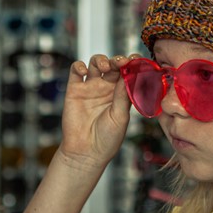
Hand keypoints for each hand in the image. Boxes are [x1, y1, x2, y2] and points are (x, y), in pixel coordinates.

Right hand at [57, 54, 135, 169]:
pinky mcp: (74, 90)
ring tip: (105, 67)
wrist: (86, 153)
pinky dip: (79, 66)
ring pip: (96, 63)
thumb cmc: (107, 139)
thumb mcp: (120, 116)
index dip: (133, 64)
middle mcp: (107, 89)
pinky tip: (85, 71)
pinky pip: (76, 71)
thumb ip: (123, 95)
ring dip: (101, 60)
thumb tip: (129, 74)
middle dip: (118, 60)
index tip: (137, 60)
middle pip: (113, 65)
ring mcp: (90, 88)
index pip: (128, 73)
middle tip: (122, 62)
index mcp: (121, 94)